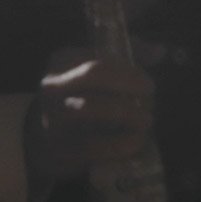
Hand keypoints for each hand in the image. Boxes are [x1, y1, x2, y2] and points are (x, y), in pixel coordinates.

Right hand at [22, 48, 155, 182]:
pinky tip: (137, 141)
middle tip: (150, 97)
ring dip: (128, 115)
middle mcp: (53, 88)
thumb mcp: (93, 70)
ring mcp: (53, 119)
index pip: (99, 60)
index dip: (130, 71)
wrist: (40, 138)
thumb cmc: (78, 96)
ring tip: (146, 121)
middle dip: (129, 84)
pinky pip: (95, 146)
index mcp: (61, 61)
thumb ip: (127, 56)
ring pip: (92, 109)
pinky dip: (122, 144)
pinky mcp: (60, 150)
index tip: (148, 83)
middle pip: (95, 77)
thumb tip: (160, 51)